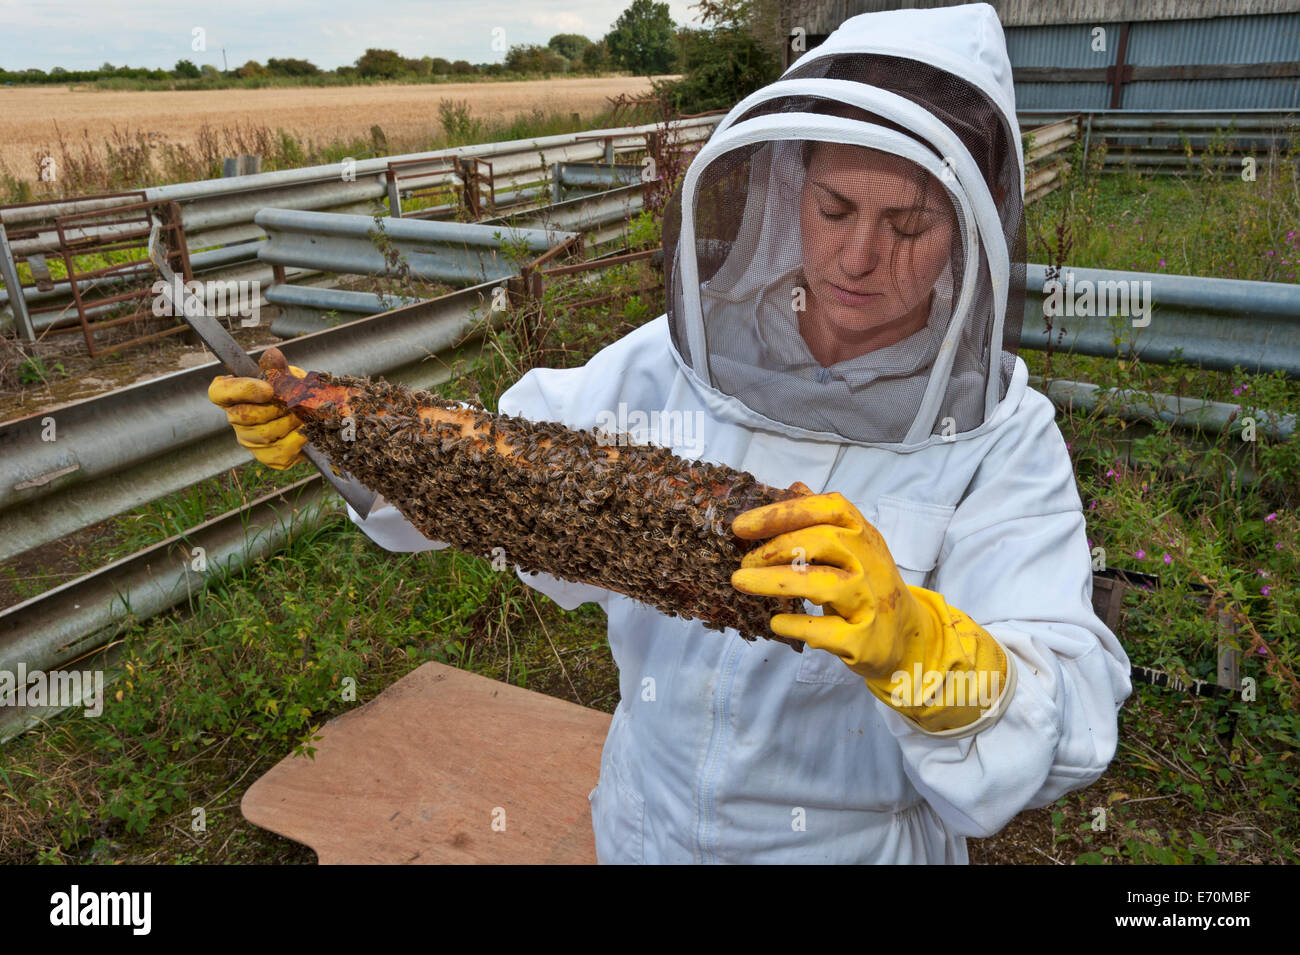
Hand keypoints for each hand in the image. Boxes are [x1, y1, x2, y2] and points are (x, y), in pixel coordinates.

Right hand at [208, 366, 307, 469]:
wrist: (310, 417)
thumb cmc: (290, 394)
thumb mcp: (285, 377)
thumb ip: (278, 368)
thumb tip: (272, 355)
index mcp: (232, 395)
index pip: (220, 393)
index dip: (242, 390)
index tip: (268, 388)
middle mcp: (235, 419)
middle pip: (245, 416)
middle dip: (275, 408)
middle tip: (294, 403)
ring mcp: (249, 441)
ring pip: (265, 434)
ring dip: (289, 422)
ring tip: (302, 414)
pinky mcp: (267, 457)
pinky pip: (281, 452)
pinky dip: (297, 439)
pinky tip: (305, 430)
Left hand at [730, 492, 1009, 732]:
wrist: (908, 635)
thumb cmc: (869, 585)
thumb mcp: (854, 547)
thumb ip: (824, 520)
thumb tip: (794, 487)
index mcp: (864, 535)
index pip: (828, 508)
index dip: (783, 512)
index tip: (742, 525)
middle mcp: (870, 563)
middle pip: (821, 542)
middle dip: (774, 549)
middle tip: (742, 563)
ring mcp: (870, 601)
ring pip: (822, 584)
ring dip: (775, 582)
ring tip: (741, 583)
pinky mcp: (865, 638)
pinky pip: (826, 630)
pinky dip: (796, 625)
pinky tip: (776, 622)